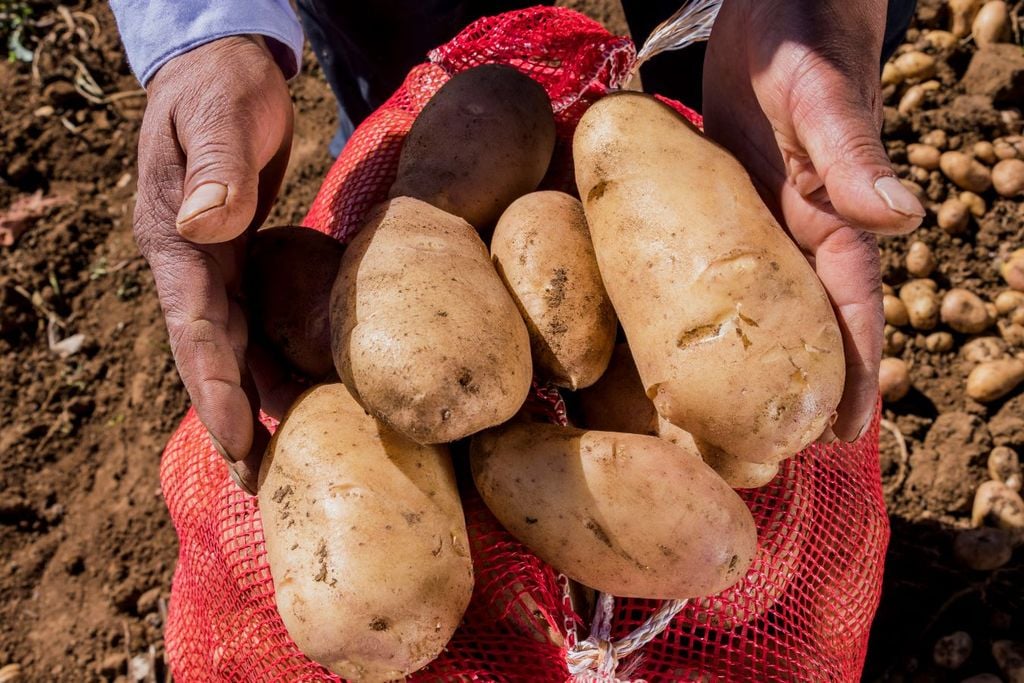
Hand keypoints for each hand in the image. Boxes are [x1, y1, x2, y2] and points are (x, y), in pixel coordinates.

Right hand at [135, 35, 295, 490]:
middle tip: (255, 483)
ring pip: (237, 346)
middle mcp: (193, 264)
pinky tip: (305, 395)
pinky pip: (261, 320)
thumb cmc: (223, 88)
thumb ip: (215, 167)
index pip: (195, 326)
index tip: (234, 438)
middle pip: (212, 354)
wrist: (227, 71)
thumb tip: (209, 227)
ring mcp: (219, 266)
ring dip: (256, 402)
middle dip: (230, 418)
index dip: (213, 385)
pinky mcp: (247, 261)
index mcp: (175, 239)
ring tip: (279, 462)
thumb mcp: (219, 116)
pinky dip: (278, 360)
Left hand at [702, 0, 923, 441]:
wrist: (764, 8)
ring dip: (747, 364)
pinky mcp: (719, 210)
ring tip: (717, 425)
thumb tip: (897, 216)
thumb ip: (851, 150)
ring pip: (757, 309)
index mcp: (834, 216)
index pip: (852, 307)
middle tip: (773, 456)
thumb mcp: (818, 94)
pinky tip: (675, 344)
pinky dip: (705, 312)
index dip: (855, 370)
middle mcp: (800, 233)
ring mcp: (758, 226)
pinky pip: (713, 271)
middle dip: (796, 388)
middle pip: (803, 325)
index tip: (846, 433)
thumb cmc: (799, 40)